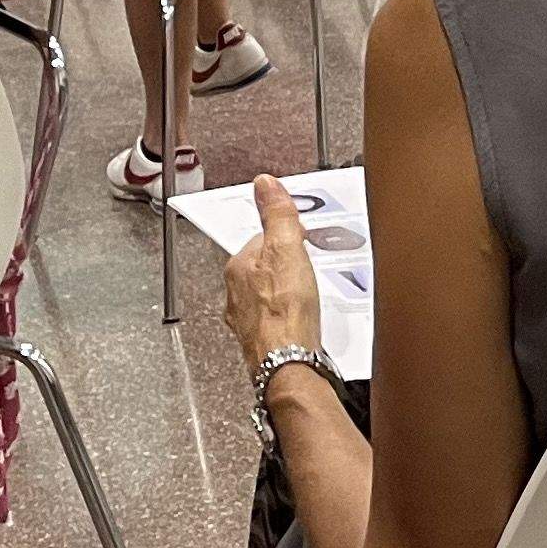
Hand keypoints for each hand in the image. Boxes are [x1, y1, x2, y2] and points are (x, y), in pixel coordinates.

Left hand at [220, 175, 323, 365]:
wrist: (289, 362)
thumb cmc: (285, 313)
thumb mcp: (287, 249)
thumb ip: (277, 216)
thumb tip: (265, 185)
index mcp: (238, 267)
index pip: (260, 239)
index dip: (286, 237)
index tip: (303, 238)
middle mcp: (236, 293)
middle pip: (264, 267)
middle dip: (286, 265)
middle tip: (309, 266)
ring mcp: (247, 319)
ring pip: (268, 294)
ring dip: (287, 292)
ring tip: (309, 294)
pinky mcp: (262, 340)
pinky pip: (277, 318)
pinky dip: (289, 316)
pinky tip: (305, 319)